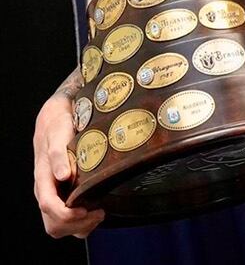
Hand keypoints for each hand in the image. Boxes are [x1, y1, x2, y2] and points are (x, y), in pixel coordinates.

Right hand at [33, 94, 103, 236]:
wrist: (57, 118)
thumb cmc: (58, 124)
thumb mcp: (59, 132)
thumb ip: (59, 154)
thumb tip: (63, 175)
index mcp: (43, 178)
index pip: (48, 206)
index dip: (66, 214)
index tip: (86, 209)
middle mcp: (47, 191)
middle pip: (54, 224)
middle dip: (76, 224)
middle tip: (99, 211)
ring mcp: (55, 195)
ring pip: (61, 226)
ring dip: (81, 226)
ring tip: (100, 211)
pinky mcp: (64, 196)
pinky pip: (70, 220)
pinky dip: (84, 222)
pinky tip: (98, 208)